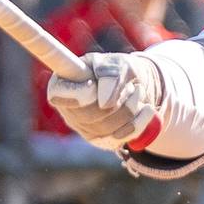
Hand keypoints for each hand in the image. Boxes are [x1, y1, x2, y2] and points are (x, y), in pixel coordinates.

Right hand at [46, 52, 161, 150]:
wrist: (135, 86)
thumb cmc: (119, 70)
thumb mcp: (117, 62)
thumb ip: (109, 74)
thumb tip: (105, 103)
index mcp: (61, 84)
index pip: (58, 95)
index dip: (79, 93)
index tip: (94, 85)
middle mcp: (68, 110)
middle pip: (88, 114)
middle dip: (117, 99)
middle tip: (129, 85)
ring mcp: (83, 129)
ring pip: (107, 128)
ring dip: (130, 107)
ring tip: (138, 92)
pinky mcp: (101, 141)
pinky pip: (122, 137)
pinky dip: (139, 121)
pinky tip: (145, 108)